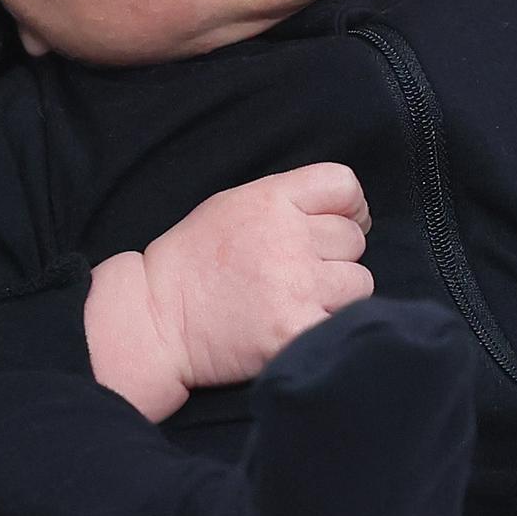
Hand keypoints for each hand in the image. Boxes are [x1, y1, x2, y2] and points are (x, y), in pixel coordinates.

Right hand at [85, 164, 373, 418]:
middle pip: (353, 239)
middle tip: (297, 273)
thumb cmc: (195, 262)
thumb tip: (351, 213)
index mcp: (271, 199)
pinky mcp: (296, 330)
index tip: (337, 225)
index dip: (350, 206)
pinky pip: (346, 323)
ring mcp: (295, 286)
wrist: (157, 319)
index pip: (343, 185)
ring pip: (359, 283)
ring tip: (297, 302)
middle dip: (333, 256)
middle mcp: (288, 237)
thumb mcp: (234, 205)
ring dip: (337, 295)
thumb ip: (288, 200)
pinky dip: (329, 327)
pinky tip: (300, 326)